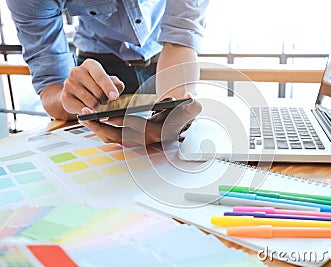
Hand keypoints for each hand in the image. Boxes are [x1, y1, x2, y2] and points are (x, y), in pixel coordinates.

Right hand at [61, 59, 124, 113]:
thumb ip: (117, 85)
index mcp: (90, 64)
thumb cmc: (96, 85)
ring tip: (95, 102)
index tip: (114, 97)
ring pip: (92, 103)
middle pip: (98, 92)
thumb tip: (115, 93)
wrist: (75, 92)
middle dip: (105, 99)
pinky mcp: (65, 97)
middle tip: (103, 99)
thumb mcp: (109, 82)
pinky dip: (89, 113)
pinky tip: (88, 109)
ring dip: (97, 106)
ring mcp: (69, 83)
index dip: (109, 88)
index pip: (101, 77)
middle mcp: (77, 71)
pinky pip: (82, 110)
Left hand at [78, 93, 201, 145]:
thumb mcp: (191, 108)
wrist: (179, 120)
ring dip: (96, 128)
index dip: (121, 124)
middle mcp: (144, 140)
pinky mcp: (129, 137)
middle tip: (84, 116)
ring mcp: (135, 140)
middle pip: (118, 137)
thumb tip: (188, 97)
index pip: (136, 130)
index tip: (106, 118)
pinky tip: (90, 119)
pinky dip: (100, 128)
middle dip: (100, 127)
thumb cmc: (182, 113)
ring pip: (112, 138)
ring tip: (83, 116)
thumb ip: (192, 104)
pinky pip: (112, 135)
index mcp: (157, 133)